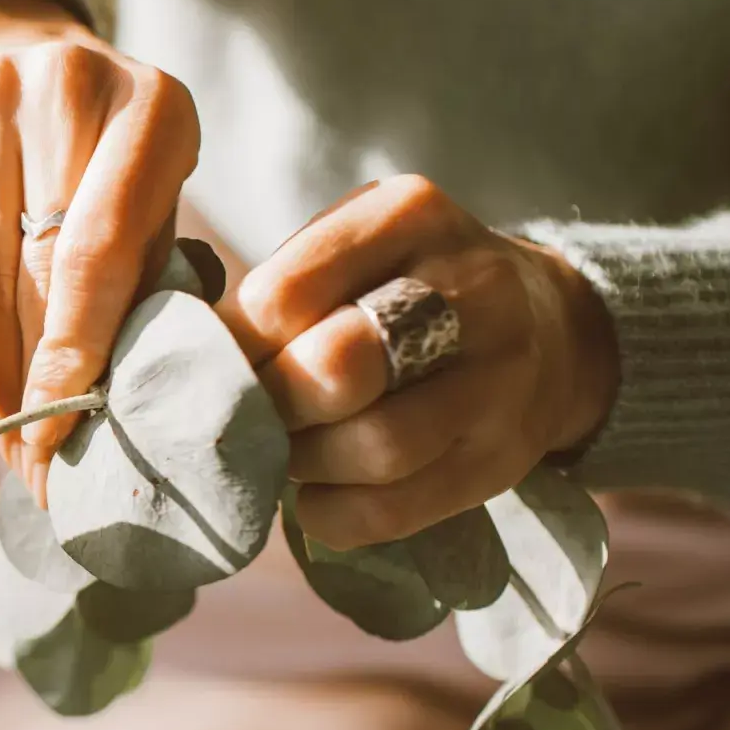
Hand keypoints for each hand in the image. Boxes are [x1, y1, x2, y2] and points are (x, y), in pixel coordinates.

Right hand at [0, 0, 199, 500]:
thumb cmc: (119, 166)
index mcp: (152, 108)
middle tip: (45, 465)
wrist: (41, 64)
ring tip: (12, 441)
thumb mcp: (162, 209)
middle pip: (36, 266)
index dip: (78, 351)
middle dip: (39, 379)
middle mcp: (62, 86)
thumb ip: (148, 288)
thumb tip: (114, 411)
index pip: (101, 250)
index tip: (66, 429)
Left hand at [225, 175, 620, 549]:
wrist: (545, 328)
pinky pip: (398, 509)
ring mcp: (501, 379)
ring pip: (375, 447)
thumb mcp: (353, 245)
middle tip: (248, 415)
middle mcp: (473, 288)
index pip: (284, 295)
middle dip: (271, 405)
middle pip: (335, 369)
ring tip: (287, 450)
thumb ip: (279, 286)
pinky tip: (315, 496)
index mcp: (411, 214)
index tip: (217, 365)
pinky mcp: (502, 459)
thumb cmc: (403, 286)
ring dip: (305, 463)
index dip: (233, 347)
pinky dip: (334, 514)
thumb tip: (184, 357)